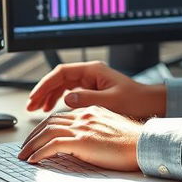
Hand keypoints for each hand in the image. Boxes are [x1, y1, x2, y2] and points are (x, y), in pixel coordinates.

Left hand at [18, 106, 141, 170]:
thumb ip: (94, 131)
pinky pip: (52, 145)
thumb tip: (81, 145)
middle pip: (49, 122)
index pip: (60, 117)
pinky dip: (39, 153)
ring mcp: (82, 127)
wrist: (145, 144)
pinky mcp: (82, 141)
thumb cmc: (133, 142)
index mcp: (91, 111)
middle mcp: (84, 115)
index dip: (45, 127)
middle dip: (33, 135)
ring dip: (31, 145)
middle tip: (24, 147)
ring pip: (47, 132)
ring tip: (23, 156)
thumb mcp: (110, 131)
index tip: (37, 138)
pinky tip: (34, 160)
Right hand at [26, 60, 165, 119]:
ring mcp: (91, 82)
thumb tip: (66, 98)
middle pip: (59, 79)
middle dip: (43, 91)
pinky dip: (59, 101)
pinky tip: (53, 110)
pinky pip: (70, 93)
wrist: (151, 105)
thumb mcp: (110, 101)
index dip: (45, 85)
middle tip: (30, 106)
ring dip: (49, 96)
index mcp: (93, 71)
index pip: (61, 72)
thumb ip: (87, 99)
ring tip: (38, 110)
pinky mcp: (93, 91)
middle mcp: (90, 74)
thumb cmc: (135, 101)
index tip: (34, 98)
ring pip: (63, 86)